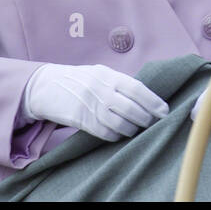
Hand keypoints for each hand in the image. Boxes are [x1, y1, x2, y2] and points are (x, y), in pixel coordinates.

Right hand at [22, 63, 168, 140]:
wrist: (45, 86)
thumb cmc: (77, 79)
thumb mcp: (99, 74)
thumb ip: (119, 83)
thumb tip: (146, 97)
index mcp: (108, 75)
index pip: (137, 89)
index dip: (153, 102)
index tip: (165, 111)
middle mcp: (101, 89)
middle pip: (132, 108)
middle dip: (146, 119)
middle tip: (153, 123)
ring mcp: (90, 105)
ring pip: (120, 123)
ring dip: (132, 129)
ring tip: (136, 129)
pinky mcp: (80, 120)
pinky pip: (105, 132)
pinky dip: (116, 135)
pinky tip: (119, 134)